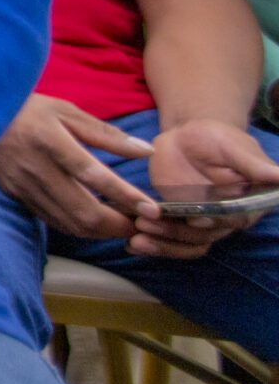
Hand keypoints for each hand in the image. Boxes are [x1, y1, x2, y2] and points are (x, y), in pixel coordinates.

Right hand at [0, 93, 160, 241]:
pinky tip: (94, 223)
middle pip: (82, 210)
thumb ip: (107, 134)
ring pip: (68, 222)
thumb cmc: (28, 108)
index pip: (93, 175)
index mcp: (50, 140)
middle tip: (140, 225)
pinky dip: (78, 227)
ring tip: (123, 226)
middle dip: (117, 225)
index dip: (124, 195)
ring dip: (101, 231)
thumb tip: (146, 151)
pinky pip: (52, 220)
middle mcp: (35, 167)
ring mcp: (22, 185)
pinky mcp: (15, 194)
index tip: (151, 209)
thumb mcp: (67, 111)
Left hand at [140, 120, 278, 257]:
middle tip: (147, 224)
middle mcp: (228, 218)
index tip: (196, 219)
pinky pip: (169, 241)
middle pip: (205, 236)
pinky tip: (131, 246)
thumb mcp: (234, 146)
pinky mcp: (178, 222)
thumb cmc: (217, 138)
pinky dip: (153, 245)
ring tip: (136, 238)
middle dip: (176, 234)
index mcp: (248, 203)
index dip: (216, 222)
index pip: (235, 219)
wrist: (187, 137)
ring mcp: (202, 223)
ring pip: (186, 243)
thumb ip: (253, 164)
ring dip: (162, 244)